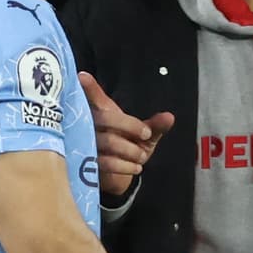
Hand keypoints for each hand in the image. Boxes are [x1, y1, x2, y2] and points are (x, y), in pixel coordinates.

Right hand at [78, 72, 173, 195]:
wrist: (119, 175)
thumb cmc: (129, 147)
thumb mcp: (145, 135)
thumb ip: (155, 125)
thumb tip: (170, 117)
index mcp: (103, 112)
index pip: (93, 97)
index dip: (88, 87)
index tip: (83, 76)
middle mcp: (90, 126)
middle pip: (105, 119)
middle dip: (131, 127)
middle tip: (146, 135)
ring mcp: (85, 144)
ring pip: (107, 142)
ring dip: (131, 151)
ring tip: (142, 157)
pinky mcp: (86, 165)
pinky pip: (106, 163)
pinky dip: (126, 166)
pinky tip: (136, 167)